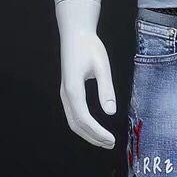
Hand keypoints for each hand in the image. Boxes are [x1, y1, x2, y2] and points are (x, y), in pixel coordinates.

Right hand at [56, 0, 116, 148]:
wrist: (75, 33)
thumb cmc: (90, 47)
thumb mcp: (102, 66)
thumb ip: (106, 89)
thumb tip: (111, 112)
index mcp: (73, 89)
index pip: (84, 118)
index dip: (97, 132)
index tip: (111, 139)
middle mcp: (65, 94)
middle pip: (76, 124)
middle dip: (92, 137)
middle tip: (110, 143)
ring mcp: (65, 93)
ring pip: (73, 120)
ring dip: (88, 132)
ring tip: (104, 139)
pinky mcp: (68, 90)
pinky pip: (73, 113)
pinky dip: (83, 124)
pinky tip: (95, 126)